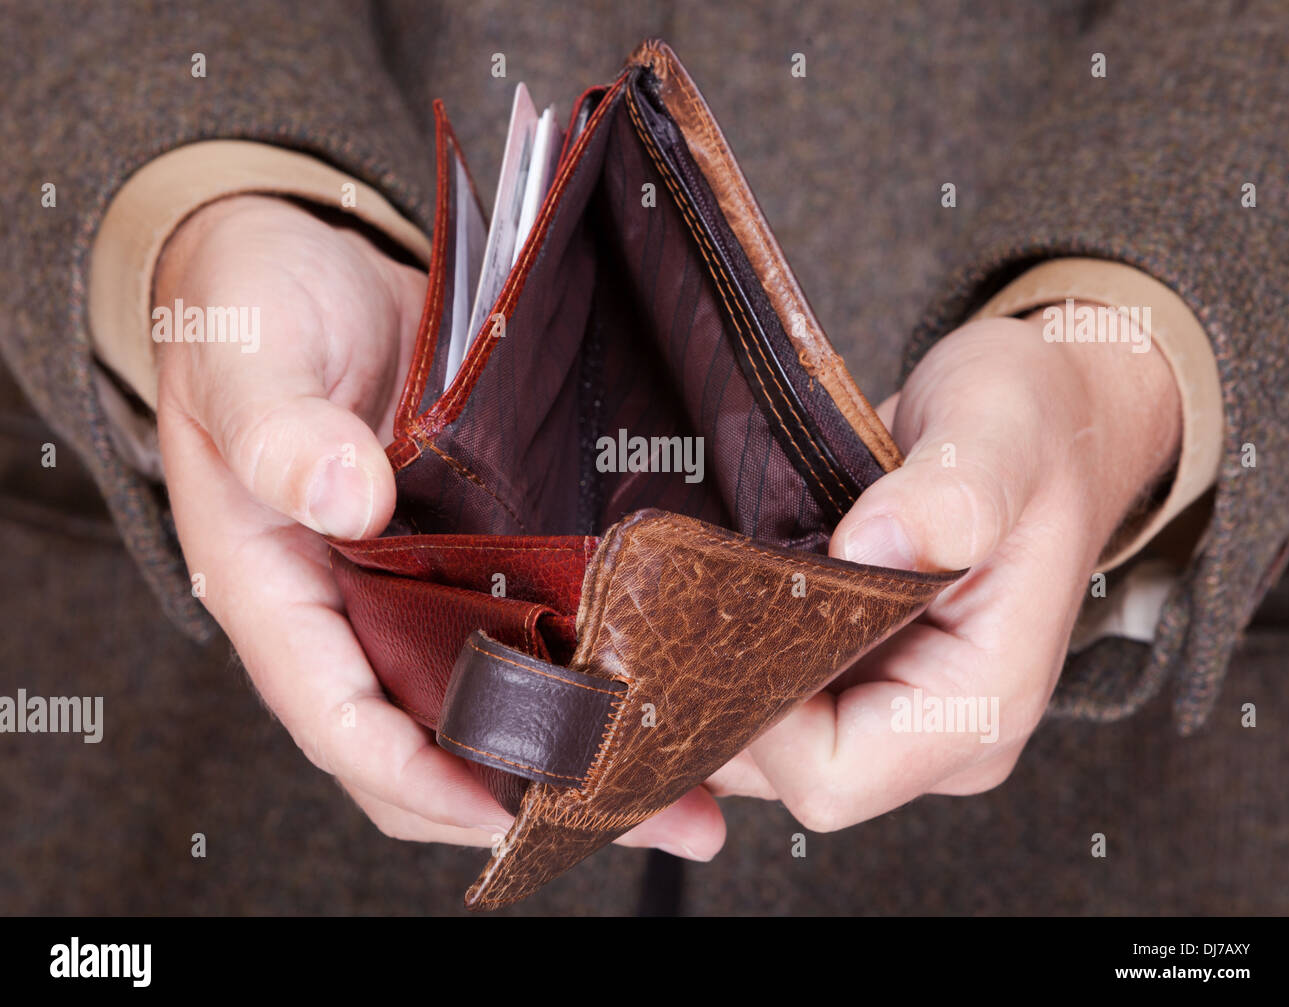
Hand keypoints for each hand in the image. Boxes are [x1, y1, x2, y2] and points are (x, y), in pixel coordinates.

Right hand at [155, 195, 723, 857]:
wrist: (296, 265)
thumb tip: (342, 496)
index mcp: (276, 587)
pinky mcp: (476, 544)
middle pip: (432, 734)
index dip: (410, 774)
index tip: (495, 808)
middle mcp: (352, 606)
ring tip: (690, 776)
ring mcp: (419, 581)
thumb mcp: (244, 355)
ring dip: (582, 740)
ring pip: (495, 693)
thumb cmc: (246, 312)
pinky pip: (531, 623)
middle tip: (647, 813)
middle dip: (529, 789)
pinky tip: (668, 669)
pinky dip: (590, 658)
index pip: (334, 713)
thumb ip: (276, 430)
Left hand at [706, 306, 1180, 826]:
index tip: (722, 616)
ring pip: (759, 744)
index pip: (831, 776)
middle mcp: (934, 731)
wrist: (1046, 415)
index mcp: (981, 704)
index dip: (758, 714)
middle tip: (668, 602)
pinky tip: (694, 598)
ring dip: (707, 675)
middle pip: (780, 772)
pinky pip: (765, 702)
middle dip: (714, 695)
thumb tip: (871, 546)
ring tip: (680, 590)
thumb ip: (952, 496)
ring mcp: (890, 709)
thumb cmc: (1035, 426)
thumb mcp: (1002, 435)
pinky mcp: (855, 677)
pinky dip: (719, 659)